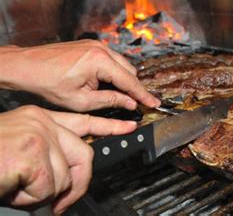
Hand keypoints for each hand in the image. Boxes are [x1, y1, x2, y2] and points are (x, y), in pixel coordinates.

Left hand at [0, 40, 159, 111]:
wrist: (25, 66)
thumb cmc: (47, 82)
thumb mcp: (81, 100)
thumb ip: (110, 100)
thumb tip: (130, 103)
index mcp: (100, 61)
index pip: (130, 81)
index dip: (143, 95)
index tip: (154, 103)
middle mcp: (101, 49)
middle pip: (129, 71)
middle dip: (133, 88)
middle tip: (135, 104)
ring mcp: (95, 45)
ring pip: (122, 65)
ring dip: (122, 80)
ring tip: (116, 96)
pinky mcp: (90, 45)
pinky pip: (111, 60)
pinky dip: (113, 72)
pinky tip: (104, 84)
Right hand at [0, 105, 136, 213]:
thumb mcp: (17, 154)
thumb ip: (47, 156)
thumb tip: (67, 177)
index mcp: (38, 118)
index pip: (83, 121)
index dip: (108, 126)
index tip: (129, 126)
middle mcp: (41, 121)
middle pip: (84, 155)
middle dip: (77, 185)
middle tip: (60, 205)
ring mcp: (37, 134)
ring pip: (64, 177)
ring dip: (40, 196)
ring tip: (15, 189)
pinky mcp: (30, 152)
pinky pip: (48, 188)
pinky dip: (29, 199)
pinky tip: (9, 188)